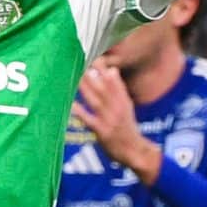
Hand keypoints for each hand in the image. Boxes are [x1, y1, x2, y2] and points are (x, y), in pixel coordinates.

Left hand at [69, 63, 158, 180]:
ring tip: (75, 75)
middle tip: (79, 60)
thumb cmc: (127, 129)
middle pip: (103, 86)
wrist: (135, 151)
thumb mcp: (126, 106)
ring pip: (95, 100)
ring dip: (85, 87)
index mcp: (123, 100)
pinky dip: (80, 112)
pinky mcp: (102, 132)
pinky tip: (70, 105)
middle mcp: (117, 107)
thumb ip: (118, 89)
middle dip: (92, 73)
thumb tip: (111, 69)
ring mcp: (110, 119)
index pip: (112, 78)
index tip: (92, 54)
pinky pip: (89, 120)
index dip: (102, 66)